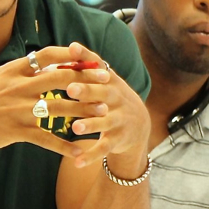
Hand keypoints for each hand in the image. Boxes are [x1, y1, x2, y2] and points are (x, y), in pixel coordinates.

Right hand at [0, 44, 124, 160]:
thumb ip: (20, 70)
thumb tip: (41, 59)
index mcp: (14, 69)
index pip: (47, 55)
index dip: (71, 55)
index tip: (90, 56)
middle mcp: (18, 86)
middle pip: (59, 79)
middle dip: (85, 79)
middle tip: (107, 81)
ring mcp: (17, 108)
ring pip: (58, 108)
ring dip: (83, 110)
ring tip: (103, 112)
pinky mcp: (16, 130)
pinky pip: (46, 138)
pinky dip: (64, 145)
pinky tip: (80, 150)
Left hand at [59, 42, 149, 169]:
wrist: (139, 126)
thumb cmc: (111, 97)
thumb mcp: (106, 80)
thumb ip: (88, 66)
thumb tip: (69, 46)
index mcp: (111, 82)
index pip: (98, 68)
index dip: (86, 60)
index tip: (72, 50)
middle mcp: (117, 99)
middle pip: (103, 94)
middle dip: (88, 92)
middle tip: (71, 90)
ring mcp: (118, 120)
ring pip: (104, 123)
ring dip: (90, 125)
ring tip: (75, 128)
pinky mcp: (117, 140)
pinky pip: (103, 148)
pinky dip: (90, 155)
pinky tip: (77, 162)